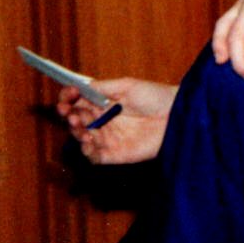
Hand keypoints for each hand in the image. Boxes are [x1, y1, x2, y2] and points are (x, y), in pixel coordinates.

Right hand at [56, 78, 175, 164]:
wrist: (178, 115)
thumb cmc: (156, 97)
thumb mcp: (127, 85)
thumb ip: (101, 87)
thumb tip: (77, 87)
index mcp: (103, 103)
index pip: (77, 102)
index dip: (67, 100)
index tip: (65, 98)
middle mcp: (103, 120)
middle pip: (75, 120)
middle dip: (69, 116)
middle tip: (72, 114)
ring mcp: (108, 137)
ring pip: (81, 138)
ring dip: (76, 133)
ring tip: (82, 128)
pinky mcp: (115, 153)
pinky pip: (94, 157)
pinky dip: (87, 151)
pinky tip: (89, 143)